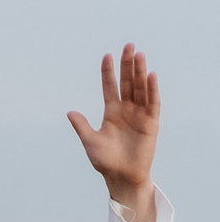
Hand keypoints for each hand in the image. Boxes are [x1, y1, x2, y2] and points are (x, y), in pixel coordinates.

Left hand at [69, 45, 159, 219]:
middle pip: (128, 82)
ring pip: (141, 88)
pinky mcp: (151, 122)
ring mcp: (140, 114)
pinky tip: (150, 76)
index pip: (110, 87)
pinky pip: (152, 103)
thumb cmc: (105, 161)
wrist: (121, 176)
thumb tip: (69, 112)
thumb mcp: (90, 141)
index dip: (108, 72)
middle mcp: (126, 110)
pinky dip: (152, 89)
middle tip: (128, 45)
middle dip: (128, 64)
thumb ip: (81, 126)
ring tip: (139, 55)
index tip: (107, 55)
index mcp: (111, 112)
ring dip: (140, 72)